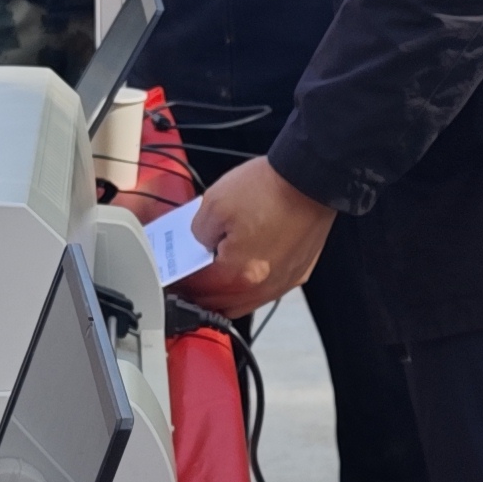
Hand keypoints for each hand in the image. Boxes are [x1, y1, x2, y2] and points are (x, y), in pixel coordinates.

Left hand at [179, 155, 332, 314]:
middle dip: (199, 292)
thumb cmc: (270, 189)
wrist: (311, 177)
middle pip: (220, 304)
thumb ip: (197, 233)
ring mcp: (283, 282)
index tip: (171, 276)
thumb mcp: (214, 204)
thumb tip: (198, 244)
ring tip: (212, 275)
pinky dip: (251, 284)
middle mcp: (264, 287)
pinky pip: (267, 289)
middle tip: (187, 278)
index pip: (198, 290)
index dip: (179, 282)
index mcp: (239, 274)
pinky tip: (243, 266)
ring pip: (244, 302)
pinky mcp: (298, 271)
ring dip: (225, 293)